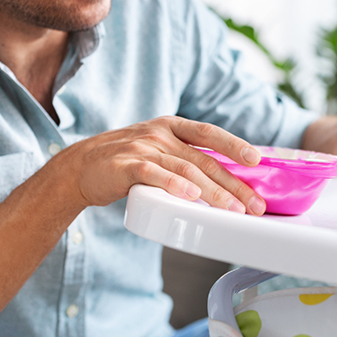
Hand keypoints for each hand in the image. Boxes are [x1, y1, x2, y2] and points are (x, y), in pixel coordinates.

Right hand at [60, 116, 266, 214]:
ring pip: (186, 170)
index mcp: (171, 126)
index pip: (209, 133)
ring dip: (213, 192)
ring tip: (232, 209)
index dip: (235, 145)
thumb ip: (186, 157)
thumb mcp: (158, 150)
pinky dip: (174, 185)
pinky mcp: (125, 166)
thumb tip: (227, 177)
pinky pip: (154, 174)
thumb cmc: (126, 162)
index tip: (257, 160)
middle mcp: (159, 134)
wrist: (79, 166)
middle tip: (255, 204)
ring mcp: (142, 148)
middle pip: (204, 159)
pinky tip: (191, 197)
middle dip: (234, 183)